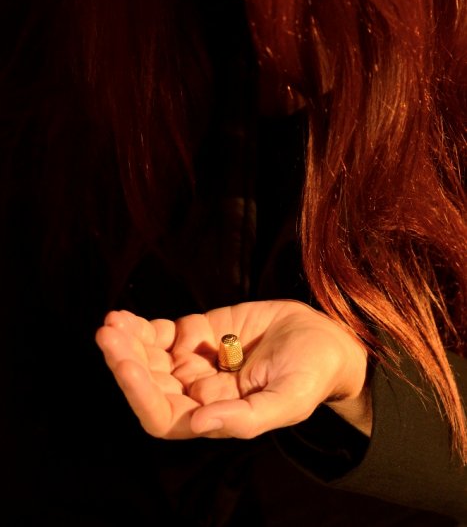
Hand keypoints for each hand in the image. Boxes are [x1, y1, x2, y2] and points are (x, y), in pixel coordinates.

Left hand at [95, 300, 371, 439]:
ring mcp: (195, 362)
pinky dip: (143, 326)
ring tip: (114, 321)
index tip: (125, 363)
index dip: (140, 393)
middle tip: (109, 333)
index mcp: (214, 416)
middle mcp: (197, 392)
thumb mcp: (288, 399)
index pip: (163, 414)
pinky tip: (131, 318)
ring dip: (129, 341)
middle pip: (148, 382)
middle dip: (126, 359)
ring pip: (149, 356)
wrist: (323, 336)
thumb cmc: (311, 373)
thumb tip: (198, 423)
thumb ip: (245, 417)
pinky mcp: (198, 333)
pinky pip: (161, 333)